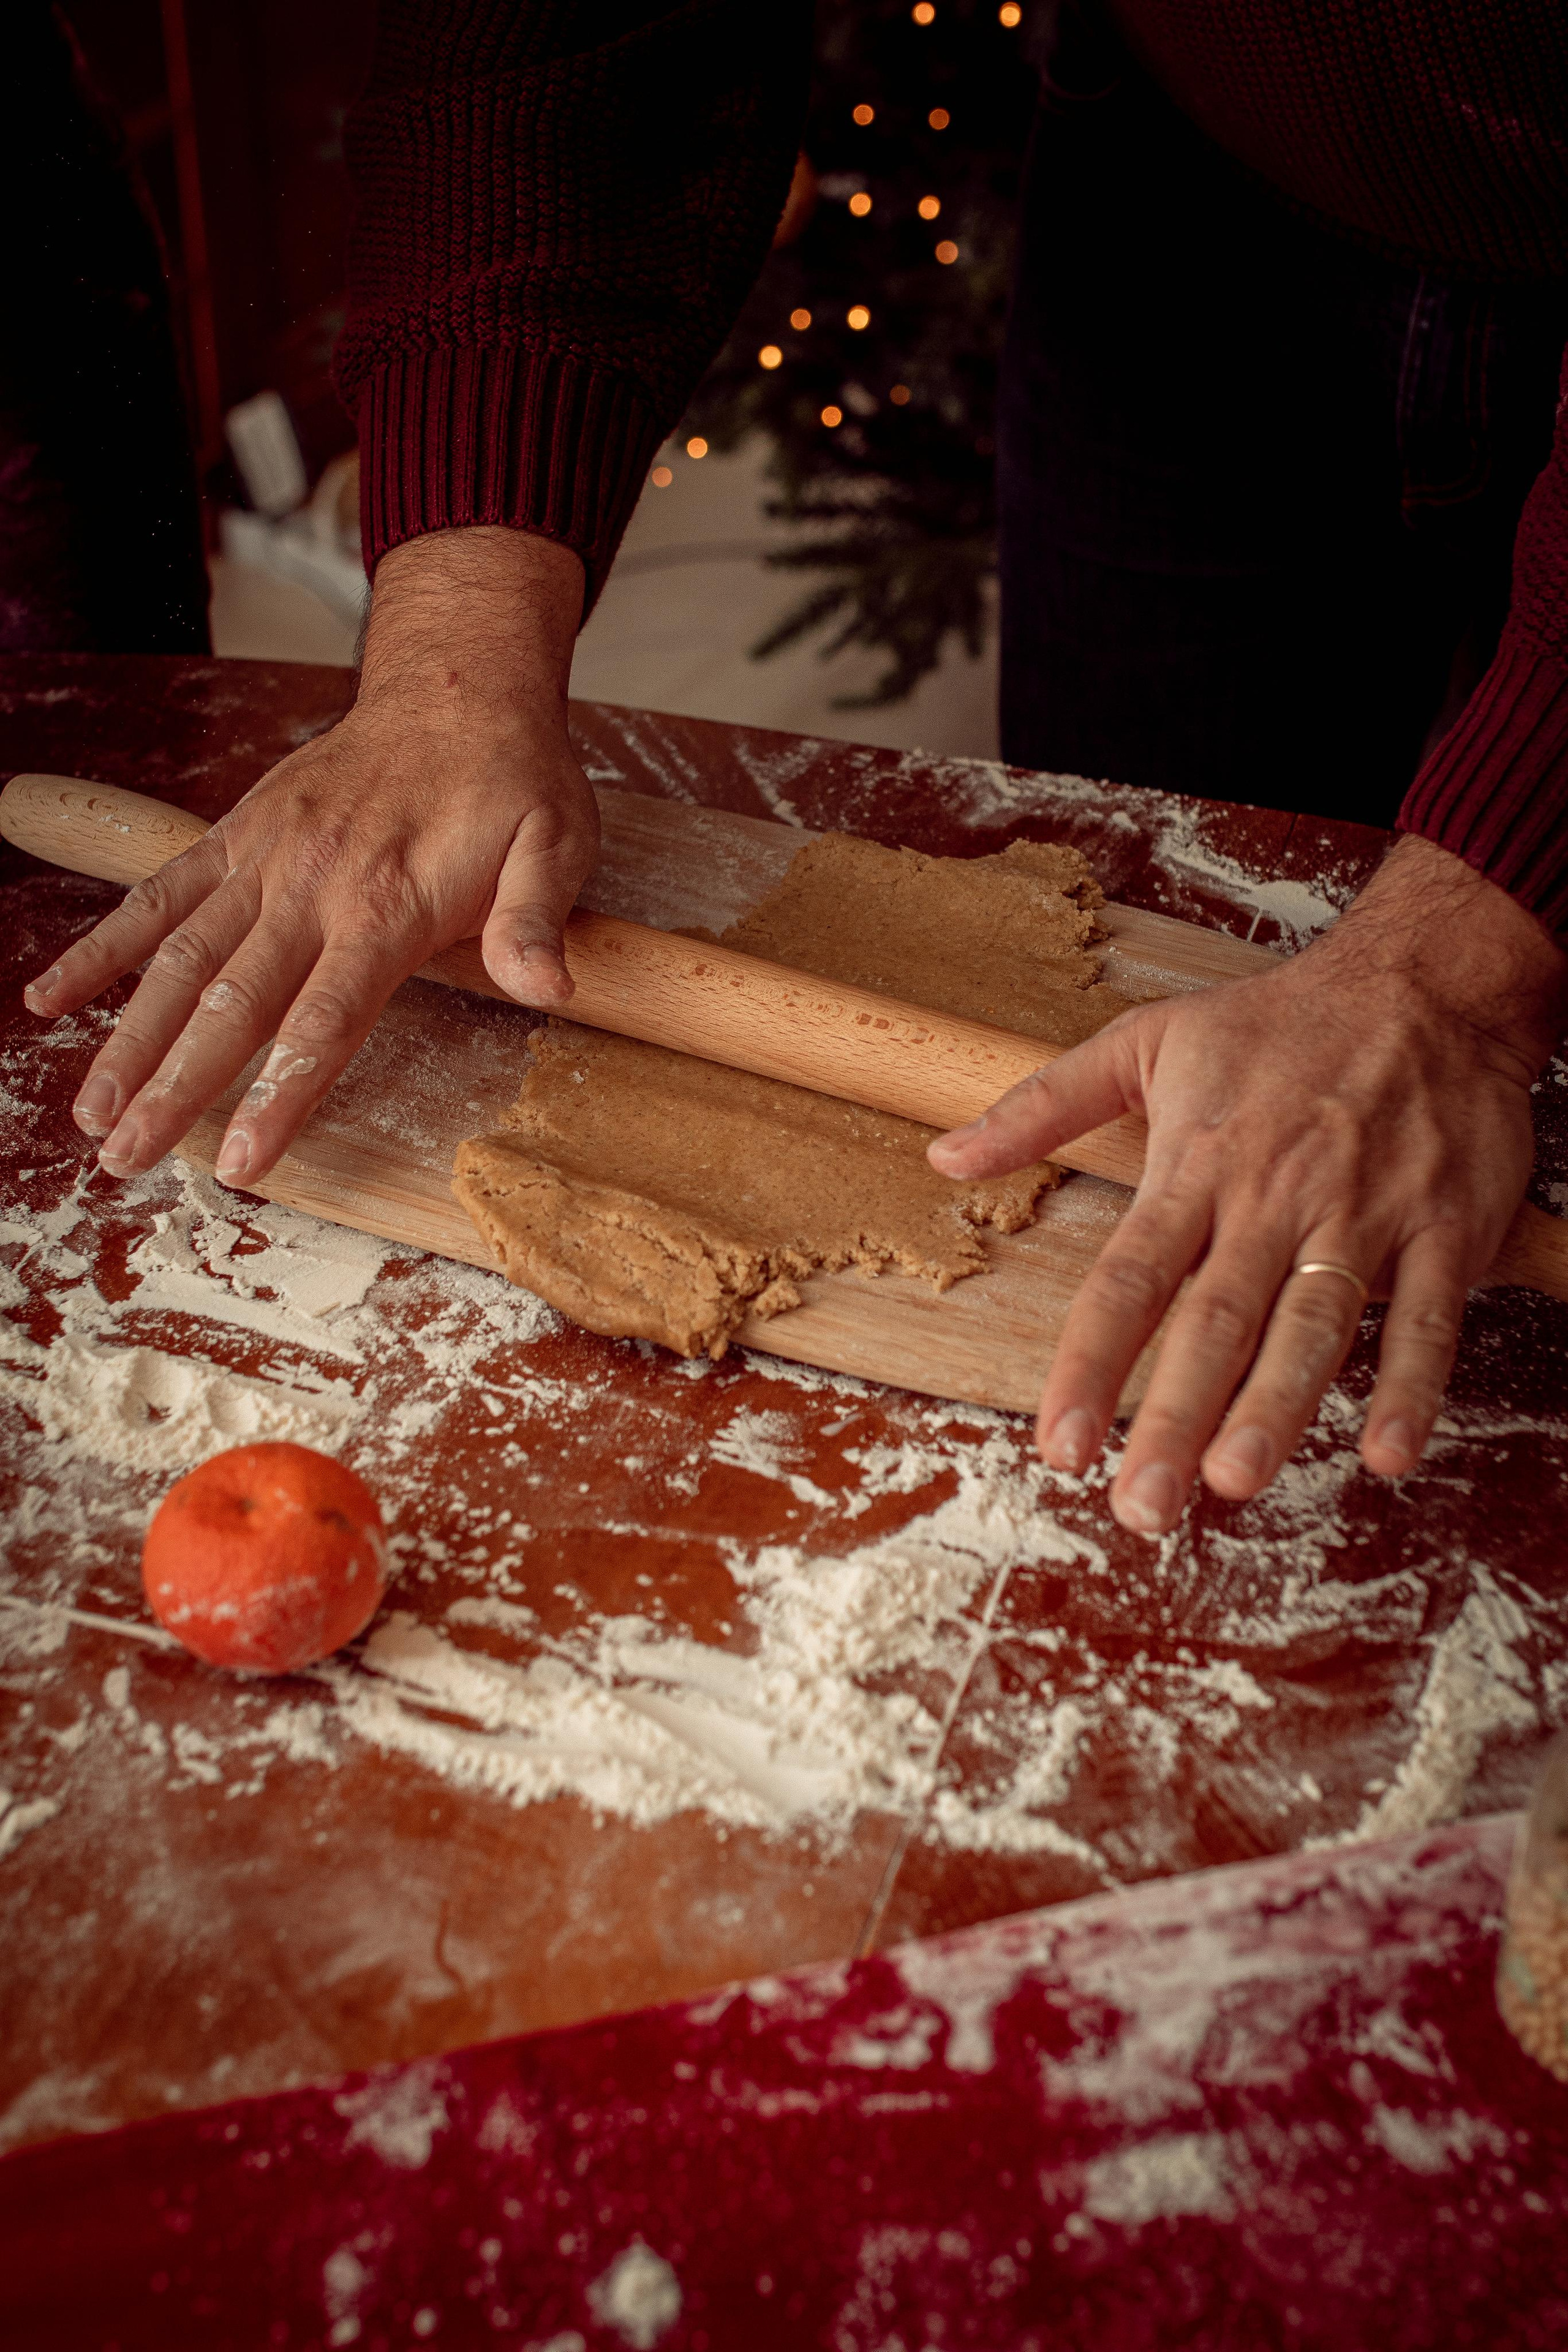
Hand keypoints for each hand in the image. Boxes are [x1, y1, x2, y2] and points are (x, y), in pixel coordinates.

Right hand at [24, 526, 597, 1188]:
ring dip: (128, 1038)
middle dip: (175, 1087)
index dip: (279, 1093)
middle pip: (231, 1003)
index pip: (323, 1020)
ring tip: (91, 1114)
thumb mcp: (555, 845)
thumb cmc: (511, 781)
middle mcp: (310, 885)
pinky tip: (52, 998)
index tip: (242, 1161)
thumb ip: (533, 922)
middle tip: (127, 1161)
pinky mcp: (238, 835)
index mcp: (385, 904)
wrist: (460, 689)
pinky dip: (104, 946)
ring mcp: (264, 858)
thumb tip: (546, 989)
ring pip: (180, 958)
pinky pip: (160, 894)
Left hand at [928, 836, 1567, 1529]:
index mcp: (1199, 1163)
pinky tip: (1386, 1452)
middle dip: (1172, 1417)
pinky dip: (1408, 1384)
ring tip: (1234, 1481)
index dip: (1089, 1365)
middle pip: (1214, 1320)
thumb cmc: (1280, 1021)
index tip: (1058, 1446)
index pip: (1129, 1278)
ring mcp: (1363, 1215)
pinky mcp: (1443, 1228)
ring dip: (1275, 1408)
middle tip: (1140, 1505)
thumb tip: (944, 1156)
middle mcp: (1276, 1197)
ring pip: (1312, 1324)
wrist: (1430, 981)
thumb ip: (1041, 1104)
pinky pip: (1424, 1318)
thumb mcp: (1147, 1039)